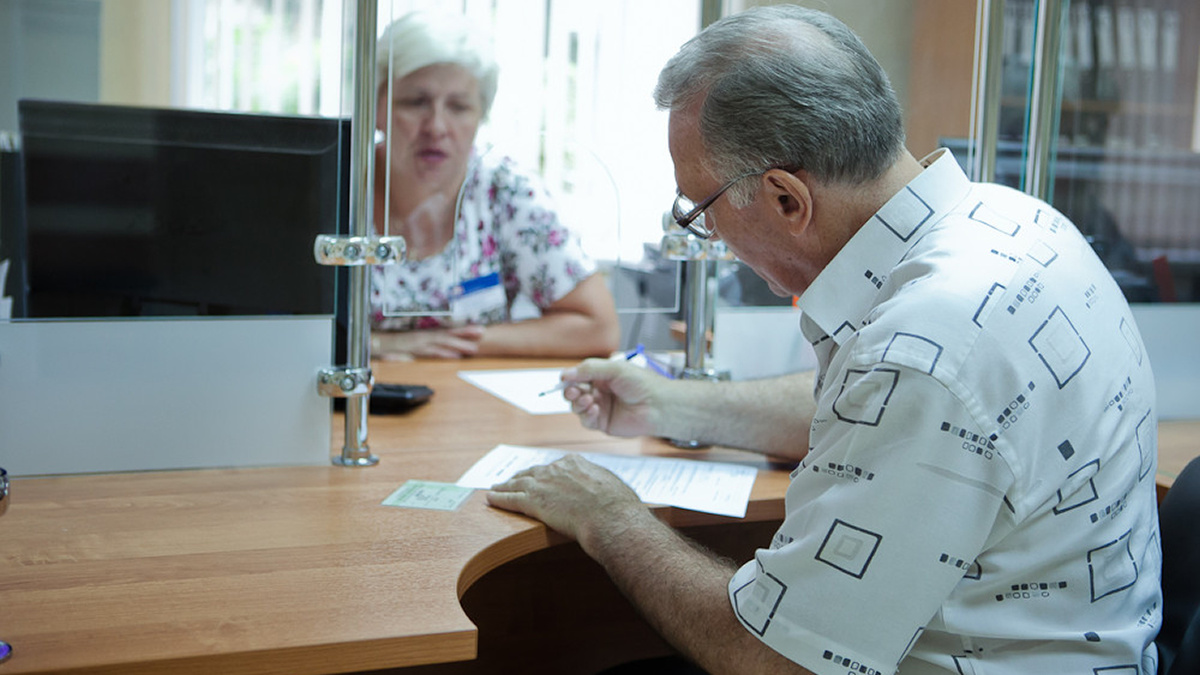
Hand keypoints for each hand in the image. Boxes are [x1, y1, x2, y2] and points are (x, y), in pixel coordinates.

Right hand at [372, 325, 484, 359]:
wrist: (374, 345)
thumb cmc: (394, 346)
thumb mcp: (414, 345)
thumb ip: (429, 348)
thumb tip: (448, 352)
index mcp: (427, 335)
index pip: (449, 331)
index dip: (465, 330)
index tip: (480, 329)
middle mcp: (424, 336)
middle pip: (449, 333)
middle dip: (466, 333)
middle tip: (482, 332)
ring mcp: (419, 343)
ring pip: (442, 342)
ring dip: (458, 344)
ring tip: (473, 348)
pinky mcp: (413, 350)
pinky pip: (430, 352)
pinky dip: (443, 354)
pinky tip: (454, 357)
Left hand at [486, 454, 649, 553]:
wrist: (610, 518)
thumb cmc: (618, 507)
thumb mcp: (613, 487)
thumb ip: (602, 485)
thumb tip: (607, 491)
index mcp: (576, 463)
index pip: (555, 467)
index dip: (546, 474)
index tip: (542, 477)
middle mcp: (556, 469)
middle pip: (533, 472)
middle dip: (522, 477)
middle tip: (513, 480)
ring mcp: (542, 484)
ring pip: (517, 483)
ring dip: (505, 486)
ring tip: (497, 488)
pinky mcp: (532, 502)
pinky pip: (509, 498)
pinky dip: (498, 498)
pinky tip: (490, 498)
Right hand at [559, 359, 665, 437]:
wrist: (659, 405)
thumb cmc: (643, 384)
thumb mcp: (615, 369)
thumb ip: (589, 369)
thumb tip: (565, 374)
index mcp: (602, 376)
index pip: (579, 376)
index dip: (570, 377)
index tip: (564, 378)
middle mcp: (600, 392)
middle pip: (574, 392)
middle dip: (570, 391)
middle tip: (572, 391)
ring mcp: (601, 408)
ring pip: (577, 407)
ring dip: (578, 403)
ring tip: (587, 399)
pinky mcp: (603, 423)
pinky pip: (586, 421)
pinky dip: (586, 415)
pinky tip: (594, 409)